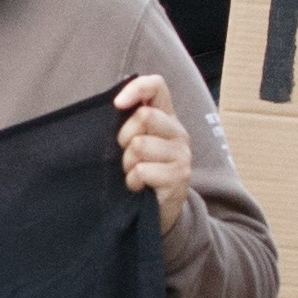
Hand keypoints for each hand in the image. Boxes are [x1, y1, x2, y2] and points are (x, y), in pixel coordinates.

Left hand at [112, 72, 196, 226]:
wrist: (160, 210)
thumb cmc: (142, 171)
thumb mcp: (135, 142)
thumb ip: (129, 121)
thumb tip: (116, 100)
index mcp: (166, 117)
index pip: (157, 86)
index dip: (136, 88)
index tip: (117, 104)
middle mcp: (178, 132)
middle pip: (144, 117)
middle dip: (124, 137)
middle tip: (128, 154)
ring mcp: (182, 155)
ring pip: (139, 145)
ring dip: (127, 164)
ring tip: (134, 172)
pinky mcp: (179, 177)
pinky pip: (142, 171)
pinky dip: (133, 181)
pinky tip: (139, 186)